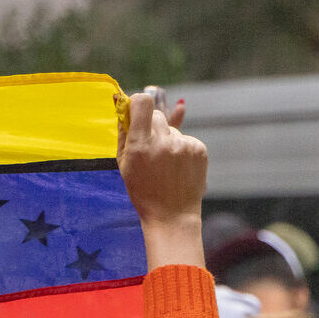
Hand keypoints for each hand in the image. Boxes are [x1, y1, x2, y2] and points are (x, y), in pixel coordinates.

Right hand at [118, 92, 205, 230]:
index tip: (136, 110)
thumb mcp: (124, 164)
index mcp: (140, 146)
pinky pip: (185, 139)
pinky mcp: (199, 149)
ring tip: (165, 165)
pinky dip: (180, 149)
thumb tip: (120, 103)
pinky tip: (176, 168)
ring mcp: (183, 145)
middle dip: (151, 125)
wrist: (172, 215)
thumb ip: (123, 132)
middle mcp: (163, 142)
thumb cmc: (143, 191)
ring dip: (166, 140)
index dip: (138, 102)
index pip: (142, 102)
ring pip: (171, 129)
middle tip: (149, 146)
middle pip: (156, 114)